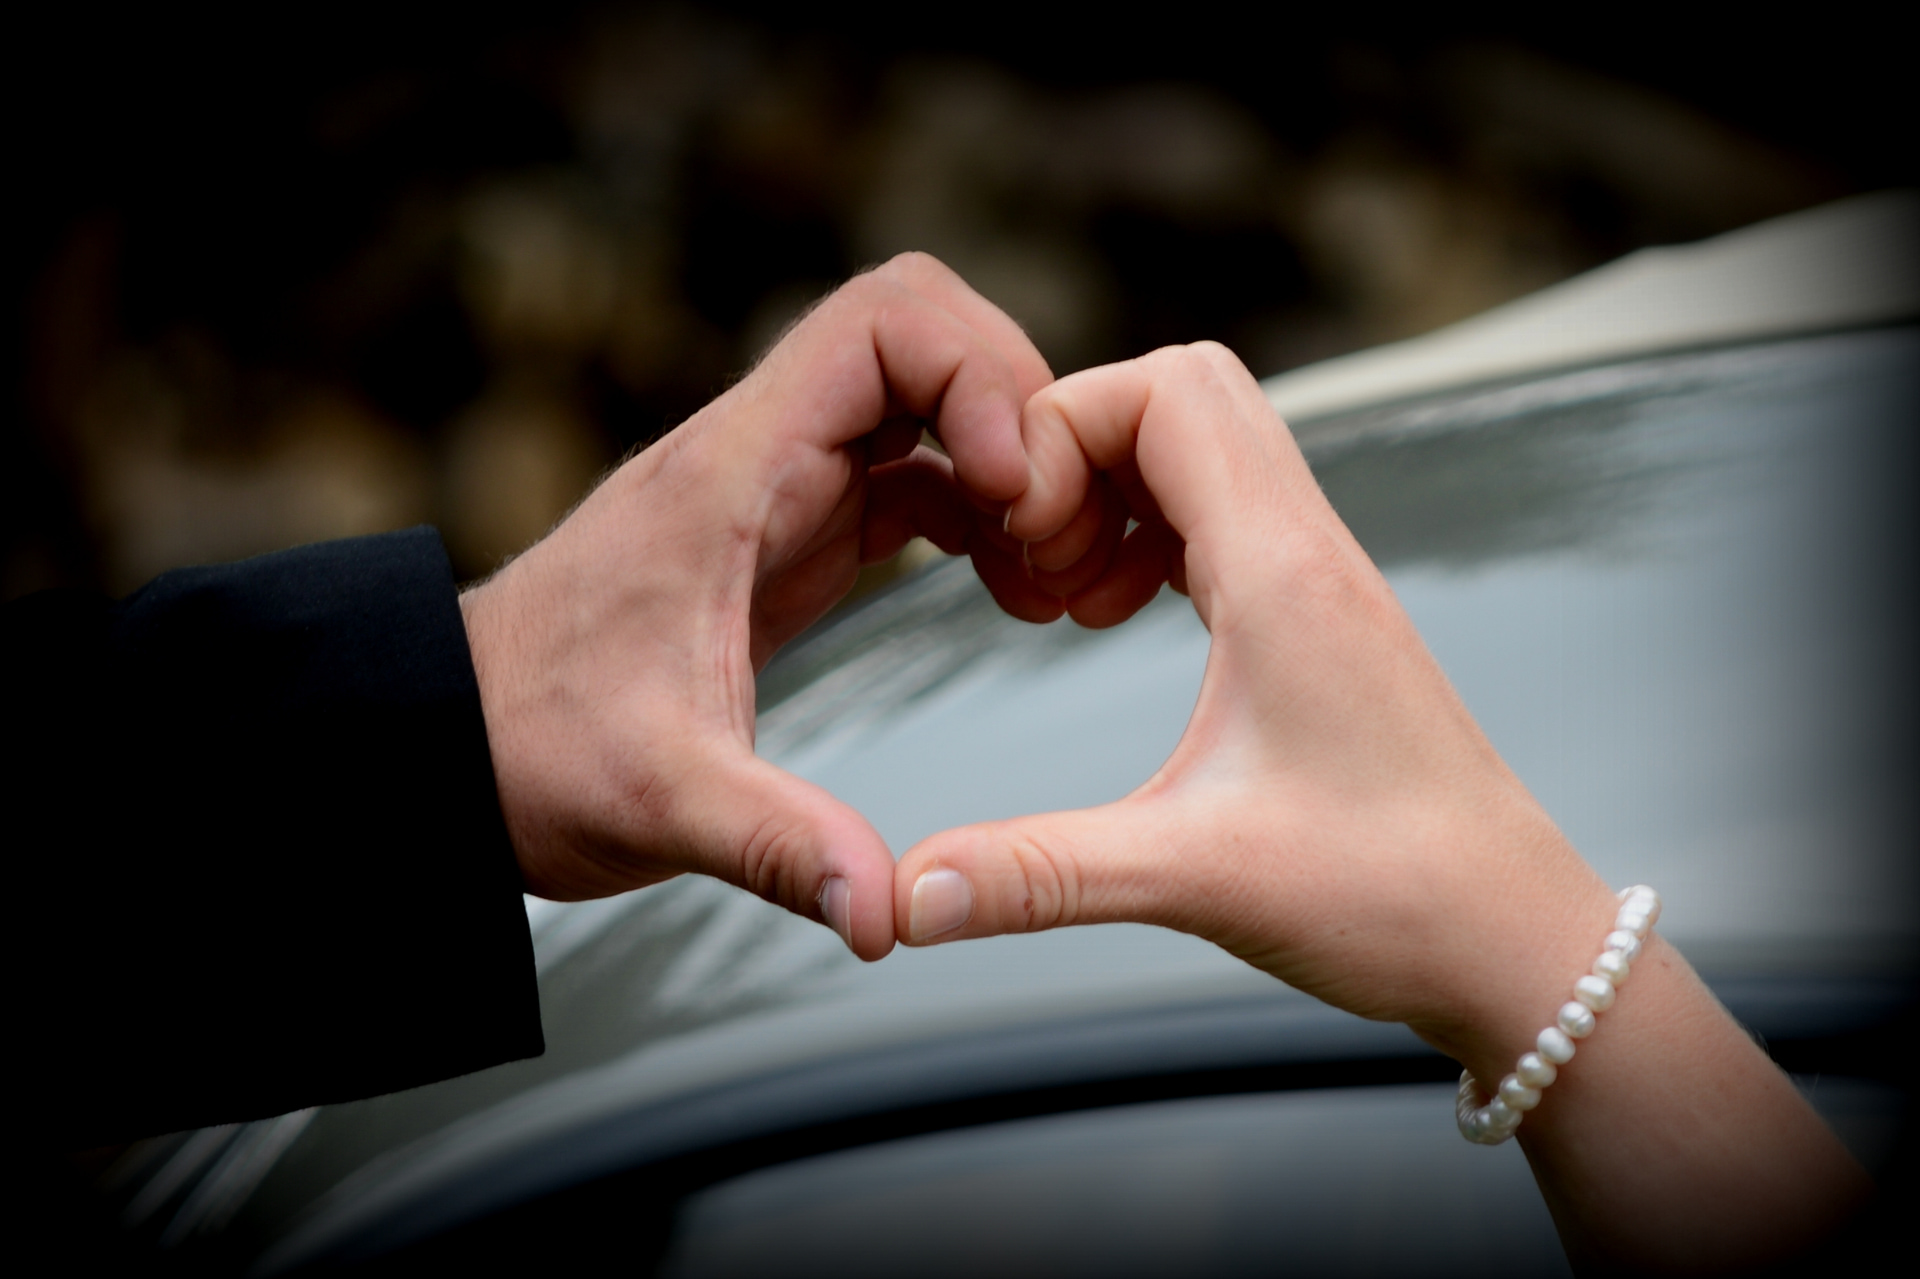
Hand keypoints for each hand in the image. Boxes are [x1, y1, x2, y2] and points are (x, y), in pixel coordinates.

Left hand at [460, 254, 1075, 960]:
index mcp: (731, 473)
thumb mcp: (660, 801)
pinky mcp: (793, 534)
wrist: (458, 745)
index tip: (1012, 487)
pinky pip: (914, 474)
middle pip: (925, 333)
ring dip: (1008, 460)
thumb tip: (890, 916)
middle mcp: (760, 455)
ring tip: (1046, 570)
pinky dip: (980, 510)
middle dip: (1015, 405)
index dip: (976, 372)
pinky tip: (1011, 589)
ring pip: (928, 399)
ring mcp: (780, 488)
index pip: (880, 322)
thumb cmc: (533, 749)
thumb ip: (781, 846)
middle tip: (1051, 524)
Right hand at [893, 342, 1867, 1268]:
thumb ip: (1038, 874)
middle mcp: (1309, 551)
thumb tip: (906, 899)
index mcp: (1282, 575)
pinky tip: (1122, 619)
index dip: (1061, 430)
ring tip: (1071, 598)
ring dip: (1117, 490)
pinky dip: (1154, 534)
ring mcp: (1322, 579)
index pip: (1163, 391)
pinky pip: (1225, 514)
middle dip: (1078, 447)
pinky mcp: (1322, 619)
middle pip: (1183, 391)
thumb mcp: (1194, 878)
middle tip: (1036, 558)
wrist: (1516, 941)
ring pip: (1208, 447)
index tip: (1017, 539)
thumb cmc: (1396, 897)